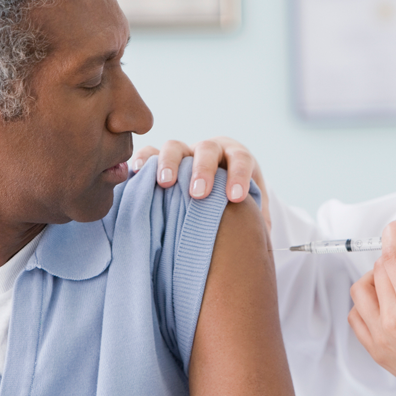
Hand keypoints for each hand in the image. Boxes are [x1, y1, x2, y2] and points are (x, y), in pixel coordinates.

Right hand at [131, 137, 269, 230]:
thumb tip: (257, 249)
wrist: (215, 192)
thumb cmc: (235, 206)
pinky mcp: (161, 159)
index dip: (239, 175)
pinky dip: (144, 159)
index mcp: (236, 158)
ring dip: (171, 163)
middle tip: (198, 194)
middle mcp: (210, 151)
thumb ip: (256, 223)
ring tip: (165, 184)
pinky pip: (150, 152)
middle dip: (204, 170)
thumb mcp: (251, 211)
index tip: (235, 198)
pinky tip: (138, 171)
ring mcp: (184, 153)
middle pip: (207, 149)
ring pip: (176, 146)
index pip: (240, 159)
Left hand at [348, 218, 395, 395]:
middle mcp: (392, 321)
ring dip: (375, 276)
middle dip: (395, 253)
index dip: (394, 233)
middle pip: (379, 269)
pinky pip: (355, 316)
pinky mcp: (375, 350)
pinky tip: (384, 301)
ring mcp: (380, 337)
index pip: (392, 255)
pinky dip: (365, 303)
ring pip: (360, 290)